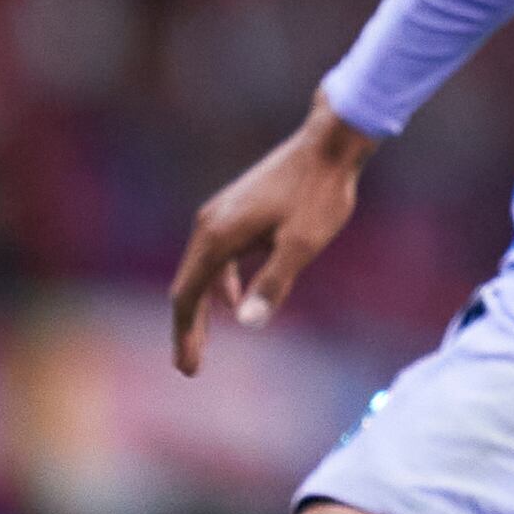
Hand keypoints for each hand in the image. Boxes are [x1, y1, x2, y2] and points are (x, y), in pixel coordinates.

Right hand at [170, 103, 378, 373]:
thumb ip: (273, 283)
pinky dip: (219, 283)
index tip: (187, 368)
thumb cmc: (318, 195)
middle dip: (188, 327)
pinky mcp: (236, 210)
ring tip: (204, 341)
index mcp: (218, 235)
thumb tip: (247, 322)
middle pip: (189, 285)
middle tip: (188, 367)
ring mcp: (220, 214)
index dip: (185, 334)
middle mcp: (209, 223)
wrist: (328, 145)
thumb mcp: (301, 245)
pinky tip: (233, 299)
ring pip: (203, 271)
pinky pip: (218, 256)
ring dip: (202, 307)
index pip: (188, 295)